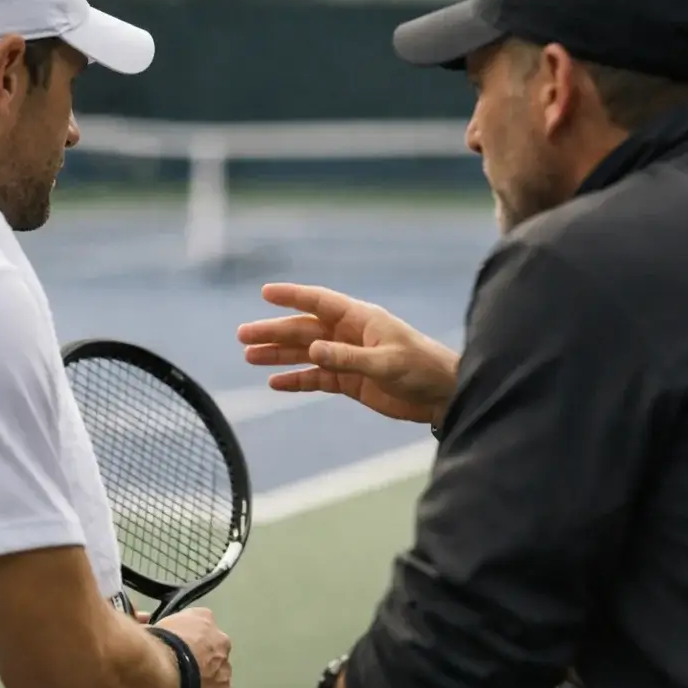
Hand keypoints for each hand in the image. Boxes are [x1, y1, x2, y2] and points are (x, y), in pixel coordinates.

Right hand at [153, 607, 231, 687]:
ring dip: (204, 681)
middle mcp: (221, 640)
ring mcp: (225, 667)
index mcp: (204, 618)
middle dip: (199, 660)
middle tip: (179, 671)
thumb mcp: (148, 627)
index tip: (175, 648)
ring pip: (217, 675)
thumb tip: (145, 629)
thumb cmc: (153, 646)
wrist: (162, 672)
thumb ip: (154, 627)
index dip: (186, 639)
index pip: (200, 625)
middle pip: (212, 650)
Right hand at [237, 283, 460, 423]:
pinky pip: (317, 378)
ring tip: (250, 357)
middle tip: (242, 335)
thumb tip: (312, 351)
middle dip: (274, 332)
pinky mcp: (351, 381)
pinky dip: (296, 379)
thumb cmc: (422, 368)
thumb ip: (347, 358)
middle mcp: (350, 334)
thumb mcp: (386, 363)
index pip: (319, 301)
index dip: (292, 296)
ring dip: (279, 355)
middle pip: (304, 330)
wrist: (444, 395)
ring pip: (306, 353)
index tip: (265, 292)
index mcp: (361, 319)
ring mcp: (348, 358)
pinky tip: (275, 382)